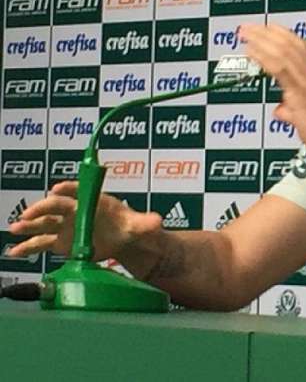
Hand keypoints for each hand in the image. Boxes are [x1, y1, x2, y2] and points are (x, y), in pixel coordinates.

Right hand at [6, 181, 161, 261]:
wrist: (123, 241)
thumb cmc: (128, 227)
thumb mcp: (138, 225)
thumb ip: (146, 222)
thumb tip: (157, 221)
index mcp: (93, 201)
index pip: (79, 191)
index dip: (68, 188)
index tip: (57, 189)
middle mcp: (76, 211)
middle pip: (56, 206)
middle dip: (42, 208)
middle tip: (30, 213)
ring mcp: (66, 226)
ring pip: (45, 224)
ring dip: (29, 225)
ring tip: (15, 228)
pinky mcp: (61, 242)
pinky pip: (42, 243)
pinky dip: (27, 247)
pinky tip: (14, 251)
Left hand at [238, 23, 305, 168]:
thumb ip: (293, 110)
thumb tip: (282, 110)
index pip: (299, 47)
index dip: (281, 35)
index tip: (265, 28)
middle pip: (289, 45)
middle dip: (266, 33)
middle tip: (247, 27)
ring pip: (283, 52)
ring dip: (261, 40)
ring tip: (244, 33)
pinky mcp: (301, 93)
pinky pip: (280, 68)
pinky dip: (264, 56)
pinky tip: (251, 51)